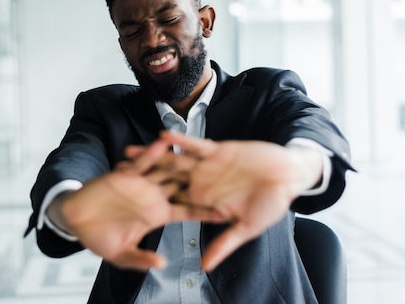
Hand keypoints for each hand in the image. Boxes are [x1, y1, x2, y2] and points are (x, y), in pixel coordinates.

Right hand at [60, 140, 224, 270]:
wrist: (75, 220)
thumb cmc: (99, 237)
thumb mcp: (122, 254)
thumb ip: (141, 259)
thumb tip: (162, 263)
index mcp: (158, 214)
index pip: (187, 212)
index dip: (206, 212)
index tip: (227, 213)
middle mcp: (154, 197)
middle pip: (183, 187)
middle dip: (203, 181)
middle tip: (226, 175)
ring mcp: (142, 184)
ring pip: (166, 169)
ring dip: (181, 161)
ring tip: (201, 153)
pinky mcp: (127, 174)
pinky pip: (143, 162)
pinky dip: (152, 153)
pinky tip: (164, 143)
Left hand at [143, 131, 323, 270]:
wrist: (289, 176)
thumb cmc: (271, 204)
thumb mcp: (247, 228)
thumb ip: (224, 244)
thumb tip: (205, 268)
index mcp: (205, 202)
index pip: (172, 204)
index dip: (149, 206)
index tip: (125, 208)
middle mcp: (201, 183)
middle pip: (165, 180)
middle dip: (141, 177)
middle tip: (115, 175)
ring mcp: (208, 166)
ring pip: (174, 160)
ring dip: (154, 156)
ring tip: (130, 152)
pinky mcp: (218, 150)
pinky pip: (196, 145)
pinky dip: (181, 141)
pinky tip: (163, 137)